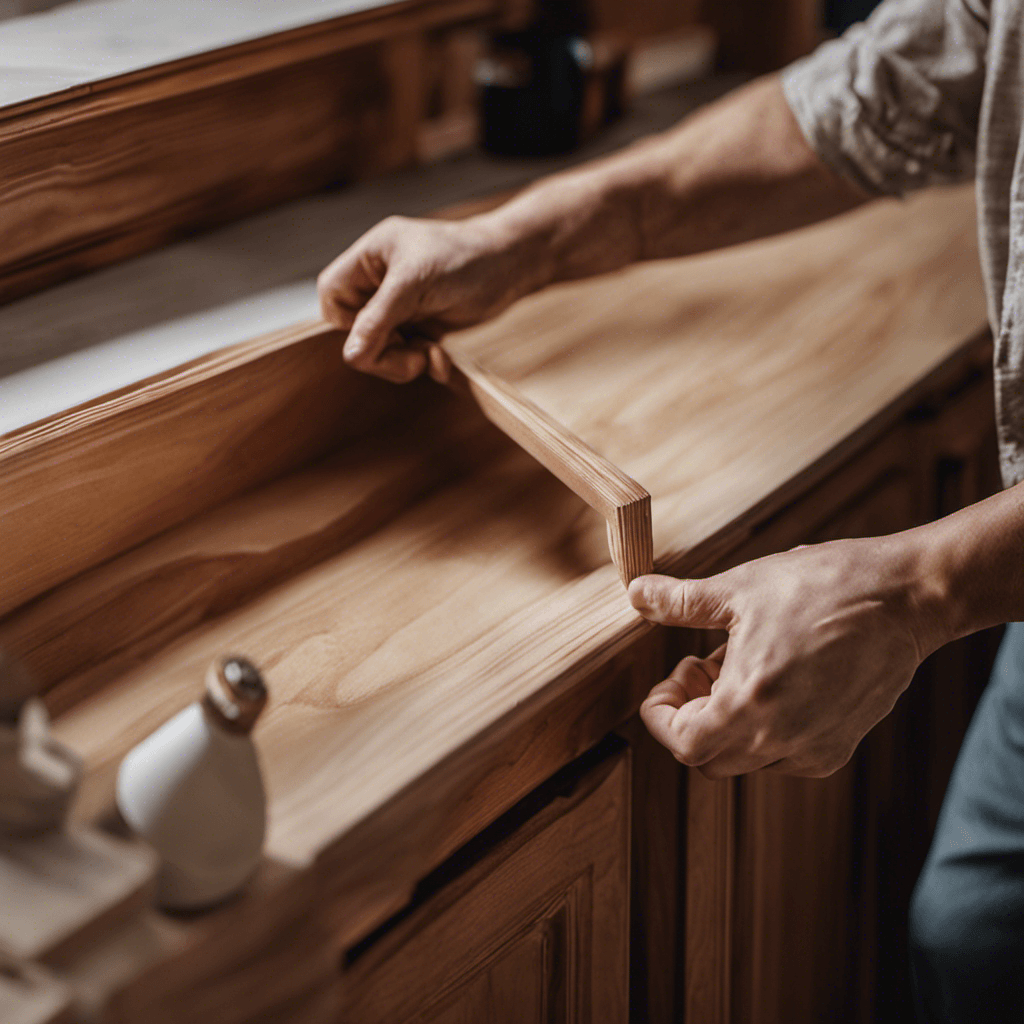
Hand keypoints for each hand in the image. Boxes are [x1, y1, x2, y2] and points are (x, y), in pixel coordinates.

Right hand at [317, 214, 543, 382]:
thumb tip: (351, 355)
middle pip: (353, 331)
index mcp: (370, 258)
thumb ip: (379, 319)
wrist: (513, 266)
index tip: (375, 336)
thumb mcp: (416, 283)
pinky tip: (441, 358)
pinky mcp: (420, 327)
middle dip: (380, 352)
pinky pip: (403, 357)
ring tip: (430, 355)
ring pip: (378, 349)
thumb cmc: (466, 258)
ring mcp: (400, 307)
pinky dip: (420, 364)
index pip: (332, 297)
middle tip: (410, 358)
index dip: (346, 325)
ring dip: (403, 362)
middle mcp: (380, 282)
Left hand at [628, 535, 939, 777]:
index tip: (666, 682)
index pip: (683, 745)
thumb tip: (635, 594)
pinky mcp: (839, 745)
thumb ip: (680, 602)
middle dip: (689, 715)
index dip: (661, 716)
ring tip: (735, 664)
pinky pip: (780, 755)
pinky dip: (760, 728)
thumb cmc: (824, 586)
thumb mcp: (740, 588)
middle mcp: (783, 740)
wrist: (905, 597)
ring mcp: (815, 748)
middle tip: (697, 666)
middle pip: (708, 758)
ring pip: (743, 759)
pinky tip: (770, 678)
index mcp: (751, 704)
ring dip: (723, 721)